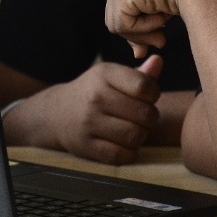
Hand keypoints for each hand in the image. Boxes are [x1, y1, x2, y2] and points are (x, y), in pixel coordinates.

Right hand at [13, 57, 163, 164]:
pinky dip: (128, 153)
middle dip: (150, 118)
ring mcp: (89, 122)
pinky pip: (121, 156)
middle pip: (145, 114)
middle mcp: (95, 97)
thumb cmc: (94, 92)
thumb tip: (159, 61)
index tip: (146, 97)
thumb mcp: (111, 77)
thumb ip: (139, 74)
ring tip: (133, 129)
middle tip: (141, 116)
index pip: (145, 86)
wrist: (56, 112)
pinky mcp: (85, 146)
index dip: (153, 94)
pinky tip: (123, 144)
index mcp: (104, 74)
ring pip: (135, 136)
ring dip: (140, 136)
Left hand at [106, 0, 216, 56]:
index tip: (158, 41)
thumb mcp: (160, 14)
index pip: (120, 15)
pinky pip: (124, 25)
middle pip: (115, 22)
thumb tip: (137, 54)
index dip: (137, 33)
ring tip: (165, 21)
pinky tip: (161, 14)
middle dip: (139, 36)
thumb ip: (145, 30)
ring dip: (144, 31)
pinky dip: (144, 27)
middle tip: (162, 41)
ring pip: (117, 27)